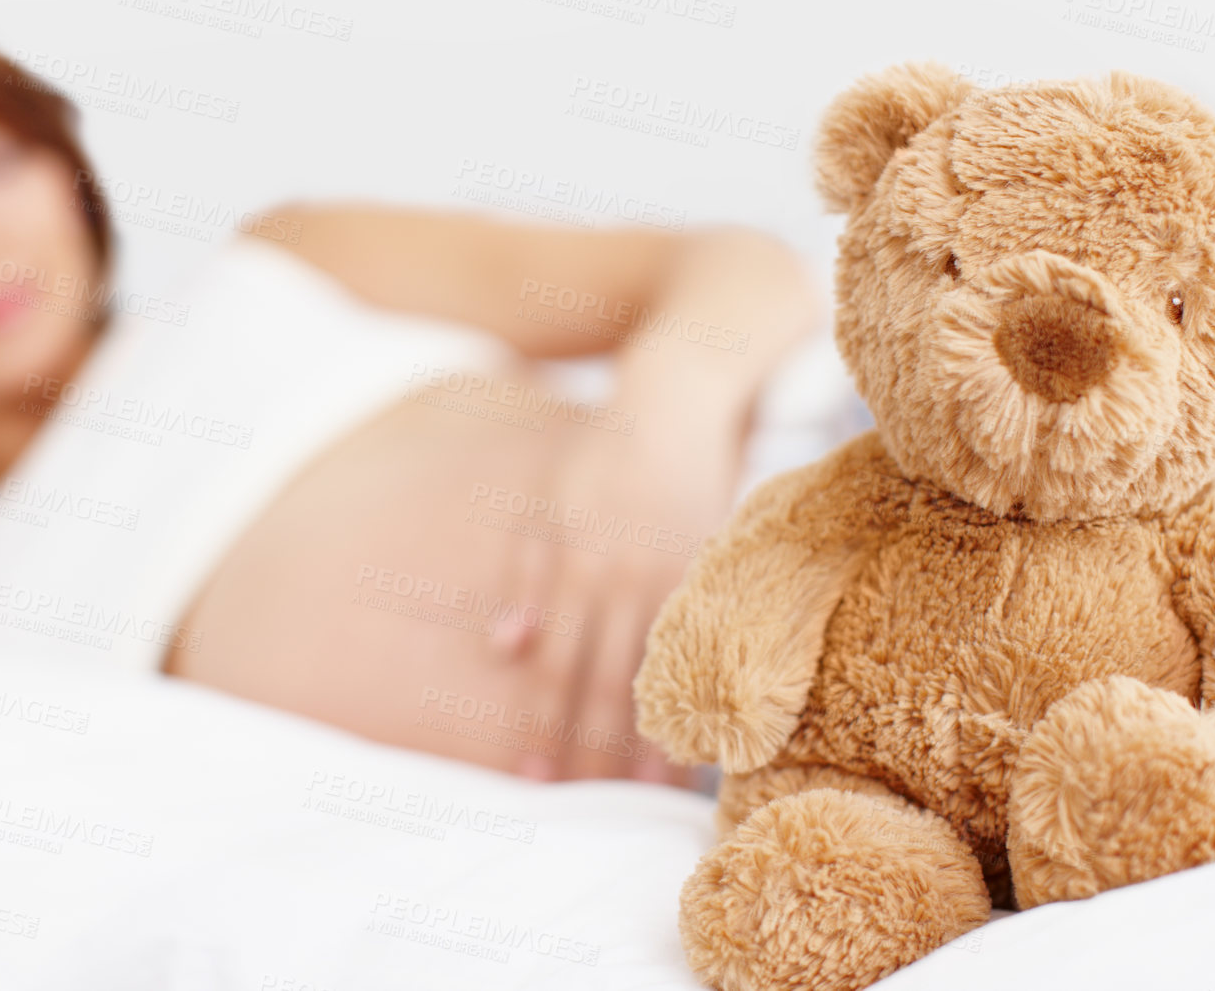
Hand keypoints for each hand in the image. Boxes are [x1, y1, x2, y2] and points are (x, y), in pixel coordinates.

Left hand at [496, 400, 745, 782]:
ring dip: (645, 733)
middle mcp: (618, 577)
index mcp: (572, 566)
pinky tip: (696, 729)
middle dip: (588, 746)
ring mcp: (669, 575)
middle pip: (600, 680)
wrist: (669, 409)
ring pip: (652, 668)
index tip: (536, 779)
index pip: (556, 664)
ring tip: (641, 793)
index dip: (545, 725)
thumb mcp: (547, 508)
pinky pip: (699, 643)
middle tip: (581, 803)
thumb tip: (505, 649)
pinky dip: (693, 689)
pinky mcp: (710, 568)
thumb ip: (526, 579)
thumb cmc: (598, 461)